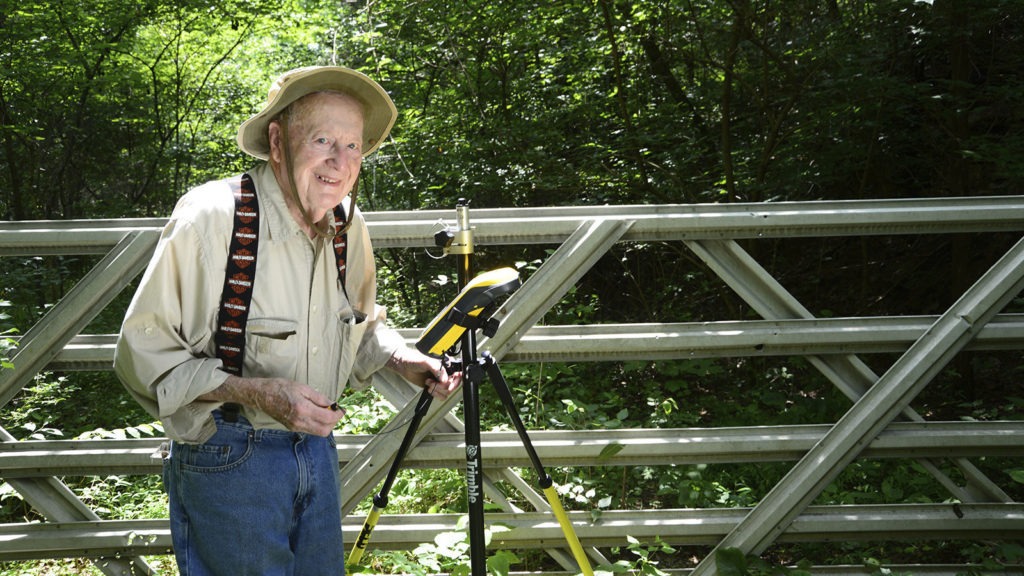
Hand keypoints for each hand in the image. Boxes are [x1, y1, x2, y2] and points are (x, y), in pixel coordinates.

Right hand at [203, 375, 343, 436]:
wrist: (261, 395)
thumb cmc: (280, 388)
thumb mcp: (303, 387)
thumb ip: (319, 398)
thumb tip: (332, 404)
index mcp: (303, 409)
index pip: (328, 418)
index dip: (338, 414)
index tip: (342, 409)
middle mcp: (299, 422)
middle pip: (324, 430)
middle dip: (333, 422)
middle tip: (335, 411)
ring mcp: (295, 427)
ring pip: (318, 432)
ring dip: (326, 424)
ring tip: (326, 411)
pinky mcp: (292, 428)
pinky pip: (310, 430)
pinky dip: (317, 424)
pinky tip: (316, 413)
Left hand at [387, 347, 461, 400]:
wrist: (404, 365)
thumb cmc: (414, 359)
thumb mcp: (427, 361)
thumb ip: (437, 369)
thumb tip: (445, 379)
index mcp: (446, 364)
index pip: (458, 374)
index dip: (456, 380)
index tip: (449, 384)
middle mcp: (444, 373)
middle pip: (453, 384)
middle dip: (444, 386)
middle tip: (436, 385)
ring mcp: (439, 381)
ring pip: (446, 391)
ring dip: (438, 390)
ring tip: (429, 384)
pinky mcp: (433, 387)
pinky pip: (440, 395)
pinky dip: (436, 394)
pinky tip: (429, 388)